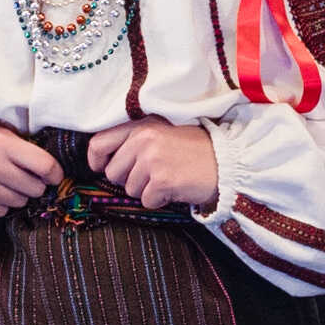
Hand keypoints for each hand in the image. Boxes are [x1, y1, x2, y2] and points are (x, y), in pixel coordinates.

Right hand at [0, 121, 62, 220]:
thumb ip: (21, 146)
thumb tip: (50, 167)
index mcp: (2, 143)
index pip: (44, 165)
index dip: (55, 174)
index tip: (54, 177)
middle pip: (35, 188)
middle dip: (33, 185)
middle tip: (21, 178)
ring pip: (20, 202)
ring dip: (16, 195)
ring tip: (1, 183)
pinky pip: (1, 212)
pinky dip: (0, 205)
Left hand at [85, 119, 221, 210]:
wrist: (228, 162)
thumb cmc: (196, 150)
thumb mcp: (163, 133)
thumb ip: (134, 140)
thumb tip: (104, 161)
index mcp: (141, 124)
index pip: (98, 142)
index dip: (96, 160)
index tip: (102, 168)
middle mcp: (143, 139)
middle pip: (112, 172)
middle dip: (128, 179)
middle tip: (153, 174)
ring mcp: (152, 160)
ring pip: (129, 189)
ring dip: (146, 190)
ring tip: (168, 178)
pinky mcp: (162, 180)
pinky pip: (146, 200)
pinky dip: (160, 200)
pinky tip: (175, 188)